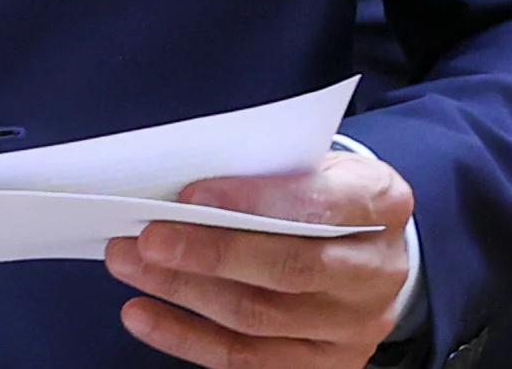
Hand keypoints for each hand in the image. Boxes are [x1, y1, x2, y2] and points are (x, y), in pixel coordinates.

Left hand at [107, 150, 415, 366]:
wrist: (369, 249)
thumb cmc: (326, 194)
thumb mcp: (315, 162)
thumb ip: (267, 171)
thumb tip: (179, 188)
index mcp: (382, 203)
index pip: (318, 204)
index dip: (252, 201)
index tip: (191, 196)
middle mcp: (376, 271)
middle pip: (288, 270)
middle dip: (208, 254)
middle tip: (147, 237)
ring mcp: (354, 325)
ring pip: (257, 317)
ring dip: (182, 291)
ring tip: (129, 263)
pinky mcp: (323, 363)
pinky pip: (245, 358)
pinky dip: (185, 337)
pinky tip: (143, 313)